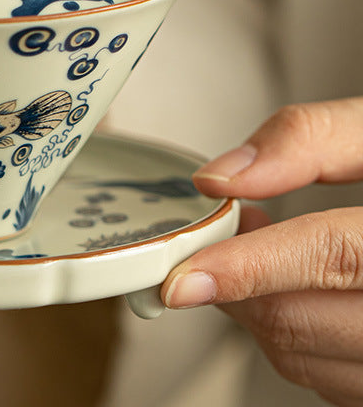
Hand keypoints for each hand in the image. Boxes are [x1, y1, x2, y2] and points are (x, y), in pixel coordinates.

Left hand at [160, 98, 362, 405]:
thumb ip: (308, 138)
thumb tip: (223, 176)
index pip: (332, 256)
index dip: (250, 266)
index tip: (183, 276)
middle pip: (302, 317)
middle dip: (238, 279)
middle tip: (228, 232)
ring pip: (302, 359)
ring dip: (257, 308)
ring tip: (265, 254)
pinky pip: (324, 379)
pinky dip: (291, 336)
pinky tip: (299, 291)